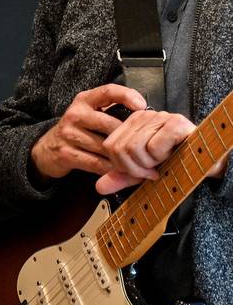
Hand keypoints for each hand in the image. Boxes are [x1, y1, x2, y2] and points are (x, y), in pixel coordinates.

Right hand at [30, 84, 147, 180]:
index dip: (127, 96)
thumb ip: (113, 110)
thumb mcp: (90, 113)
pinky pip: (96, 163)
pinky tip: (123, 171)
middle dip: (130, 138)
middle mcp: (75, 114)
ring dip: (125, 158)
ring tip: (142, 165)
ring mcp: (68, 134)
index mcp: (84, 100)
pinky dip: (113, 170)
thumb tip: (147, 118)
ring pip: (105, 147)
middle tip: (149, 147)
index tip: (143, 106)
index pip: (108, 91)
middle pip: (110, 124)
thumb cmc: (78, 130)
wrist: (47, 149)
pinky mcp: (66, 153)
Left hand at [96, 109, 227, 194]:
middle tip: (153, 170)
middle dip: (136, 168)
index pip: (110, 146)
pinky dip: (161, 157)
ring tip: (163, 161)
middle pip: (119, 148)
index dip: (122, 166)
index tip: (141, 171)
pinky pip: (153, 146)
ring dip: (150, 164)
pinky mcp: (176, 123)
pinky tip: (172, 155)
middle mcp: (142, 116)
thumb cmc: (174, 162)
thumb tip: (99, 187)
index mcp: (131, 124)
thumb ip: (121, 177)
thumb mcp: (143, 172)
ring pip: (134, 148)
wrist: (205, 162)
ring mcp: (159, 117)